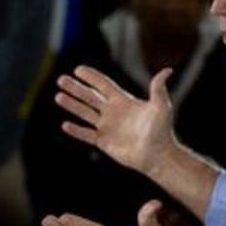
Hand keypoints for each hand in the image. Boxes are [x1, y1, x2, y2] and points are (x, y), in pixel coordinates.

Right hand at [56, 66, 176, 175]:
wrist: (158, 155)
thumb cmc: (162, 131)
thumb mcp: (161, 106)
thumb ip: (158, 88)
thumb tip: (168, 70)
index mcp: (124, 101)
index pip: (104, 85)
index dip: (92, 77)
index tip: (78, 69)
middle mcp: (113, 112)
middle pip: (90, 97)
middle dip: (76, 88)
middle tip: (61, 79)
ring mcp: (108, 127)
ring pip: (85, 113)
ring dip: (72, 105)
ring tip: (58, 96)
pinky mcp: (104, 142)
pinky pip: (86, 135)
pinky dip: (76, 131)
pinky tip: (65, 124)